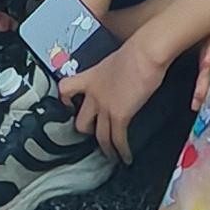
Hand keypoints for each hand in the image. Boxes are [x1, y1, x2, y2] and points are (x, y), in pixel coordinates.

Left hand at [57, 35, 171, 161]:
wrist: (144, 54)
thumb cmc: (135, 52)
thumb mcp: (114, 62)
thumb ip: (111, 74)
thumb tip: (119, 80)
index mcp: (91, 77)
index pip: (65, 89)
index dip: (65, 100)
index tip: (70, 107)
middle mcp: (94, 94)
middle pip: (81, 121)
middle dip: (87, 132)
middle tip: (94, 136)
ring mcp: (105, 106)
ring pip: (99, 136)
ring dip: (105, 149)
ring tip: (110, 156)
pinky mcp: (120, 115)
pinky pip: (117, 139)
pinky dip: (122, 152)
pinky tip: (126, 157)